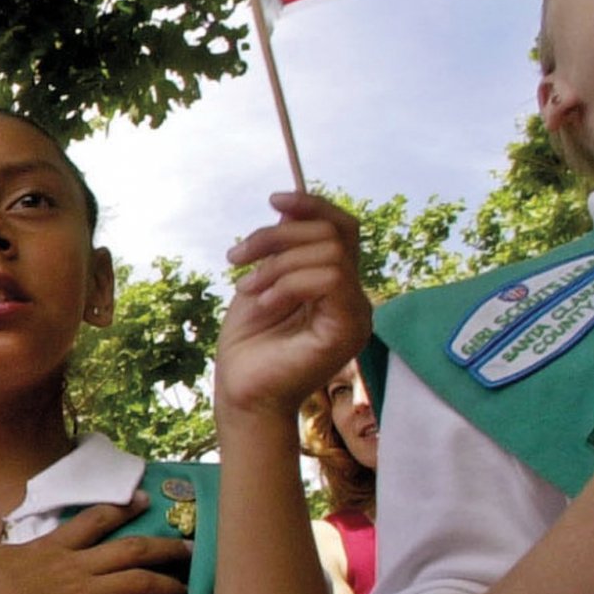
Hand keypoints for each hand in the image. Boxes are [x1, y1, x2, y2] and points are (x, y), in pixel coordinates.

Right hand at [0, 495, 189, 593]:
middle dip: (164, 547)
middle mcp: (77, 567)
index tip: (144, 500)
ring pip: (141, 583)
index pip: (94, 522)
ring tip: (194, 589)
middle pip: (131, 550)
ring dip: (171, 585)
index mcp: (52, 548)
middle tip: (191, 546)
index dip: (122, 510)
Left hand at [217, 193, 371, 420]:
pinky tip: (264, 302)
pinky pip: (330, 280)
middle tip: (237, 257)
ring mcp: (356, 314)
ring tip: (247, 289)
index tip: (274, 200)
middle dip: (277, 235)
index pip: (343, 228)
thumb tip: (289, 206)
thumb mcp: (261, 282)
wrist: (241, 393)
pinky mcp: (348, 330)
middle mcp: (354, 297)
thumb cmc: (250, 344)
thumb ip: (282, 249)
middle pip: (333, 234)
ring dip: (276, 263)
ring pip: (330, 253)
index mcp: (337, 283)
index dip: (312, 206)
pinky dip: (289, 283)